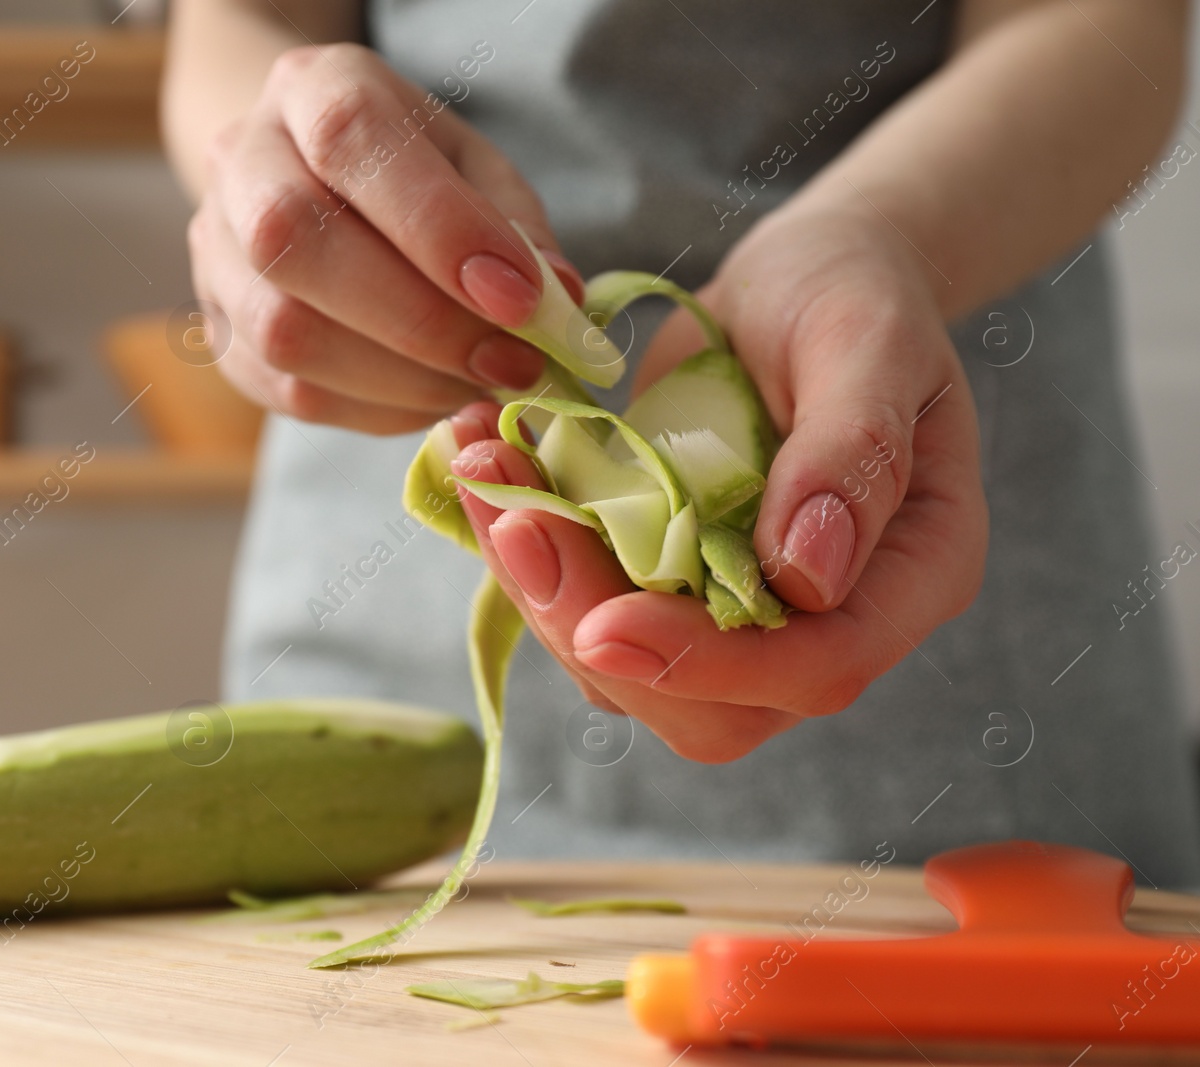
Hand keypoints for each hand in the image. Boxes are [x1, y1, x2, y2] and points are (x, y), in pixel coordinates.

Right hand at [186, 43, 582, 433]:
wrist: (314, 183)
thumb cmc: (411, 173)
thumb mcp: (476, 171)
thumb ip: (516, 230)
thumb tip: (557, 307)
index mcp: (311, 88)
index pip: (352, 141)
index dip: (437, 227)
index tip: (520, 298)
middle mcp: (241, 159)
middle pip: (295, 241)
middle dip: (422, 321)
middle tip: (511, 362)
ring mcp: (212, 249)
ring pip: (285, 331)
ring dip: (402, 379)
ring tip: (477, 383)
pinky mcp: (217, 329)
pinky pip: (288, 391)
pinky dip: (377, 409)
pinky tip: (430, 397)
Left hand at [450, 205, 987, 762]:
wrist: (797, 283)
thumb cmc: (852, 294)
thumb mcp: (867, 341)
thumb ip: (852, 451)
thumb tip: (809, 574)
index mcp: (911, 575)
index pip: (819, 667)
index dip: (710, 665)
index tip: (605, 625)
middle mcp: (827, 620)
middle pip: (711, 707)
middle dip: (596, 631)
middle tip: (516, 524)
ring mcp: (739, 615)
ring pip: (629, 671)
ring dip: (541, 588)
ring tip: (489, 472)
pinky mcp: (666, 588)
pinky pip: (589, 611)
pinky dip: (528, 554)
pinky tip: (493, 469)